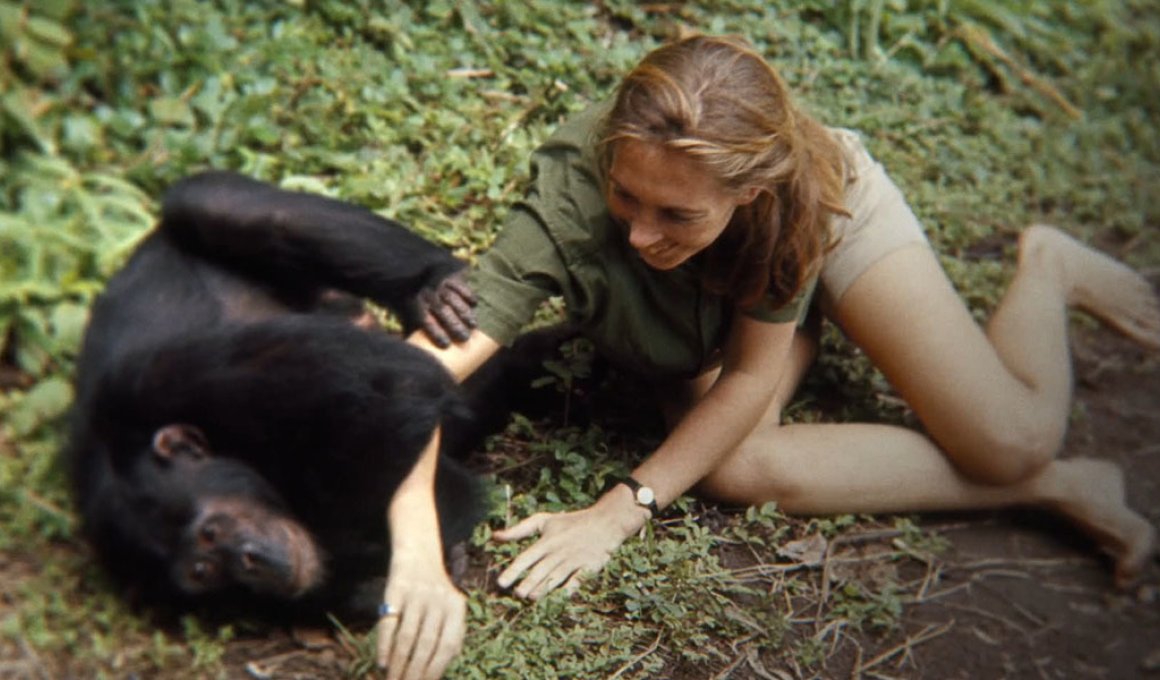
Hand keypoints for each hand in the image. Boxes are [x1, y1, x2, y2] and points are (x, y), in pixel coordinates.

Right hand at [377, 551, 466, 679]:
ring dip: (399, 663)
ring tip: (392, 679)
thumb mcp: (451, 608)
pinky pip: (389, 623)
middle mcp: (438, 600)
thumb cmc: (435, 591)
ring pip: (407, 637)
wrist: (418, 554)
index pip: (447, 646)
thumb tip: (440, 669)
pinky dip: (384, 645)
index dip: (435, 670)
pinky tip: (382, 662)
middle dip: (415, 671)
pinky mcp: (396, 589)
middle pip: (426, 644)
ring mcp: (417, 594)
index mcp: (457, 608)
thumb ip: (452, 635)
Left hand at [415, 272, 476, 347]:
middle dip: (455, 326)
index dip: (437, 333)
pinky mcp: (450, 276)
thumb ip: (418, 328)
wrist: (422, 273)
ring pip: (453, 300)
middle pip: (442, 311)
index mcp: (417, 304)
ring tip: (473, 325)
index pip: (427, 320)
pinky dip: (468, 294)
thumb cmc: (421, 301)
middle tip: (465, 338)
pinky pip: (460, 286)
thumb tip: (424, 348)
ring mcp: (440, 284)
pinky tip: (474, 304)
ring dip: (464, 313)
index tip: (447, 345)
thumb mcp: (413, 312)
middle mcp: (428, 294)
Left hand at [494, 487, 648, 599]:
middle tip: (516, 594)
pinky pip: (576, 580)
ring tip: (531, 597)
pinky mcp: (588, 568)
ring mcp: (573, 560)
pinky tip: (560, 597)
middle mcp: (558, 552)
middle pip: (540, 570)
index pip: (526, 558)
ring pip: (556, 577)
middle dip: (527, 583)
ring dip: (543, 588)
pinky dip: (569, 589)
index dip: (513, 570)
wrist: (605, 522)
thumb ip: (519, 529)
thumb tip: (494, 536)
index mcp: (546, 541)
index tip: (501, 583)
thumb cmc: (570, 522)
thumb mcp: (544, 521)